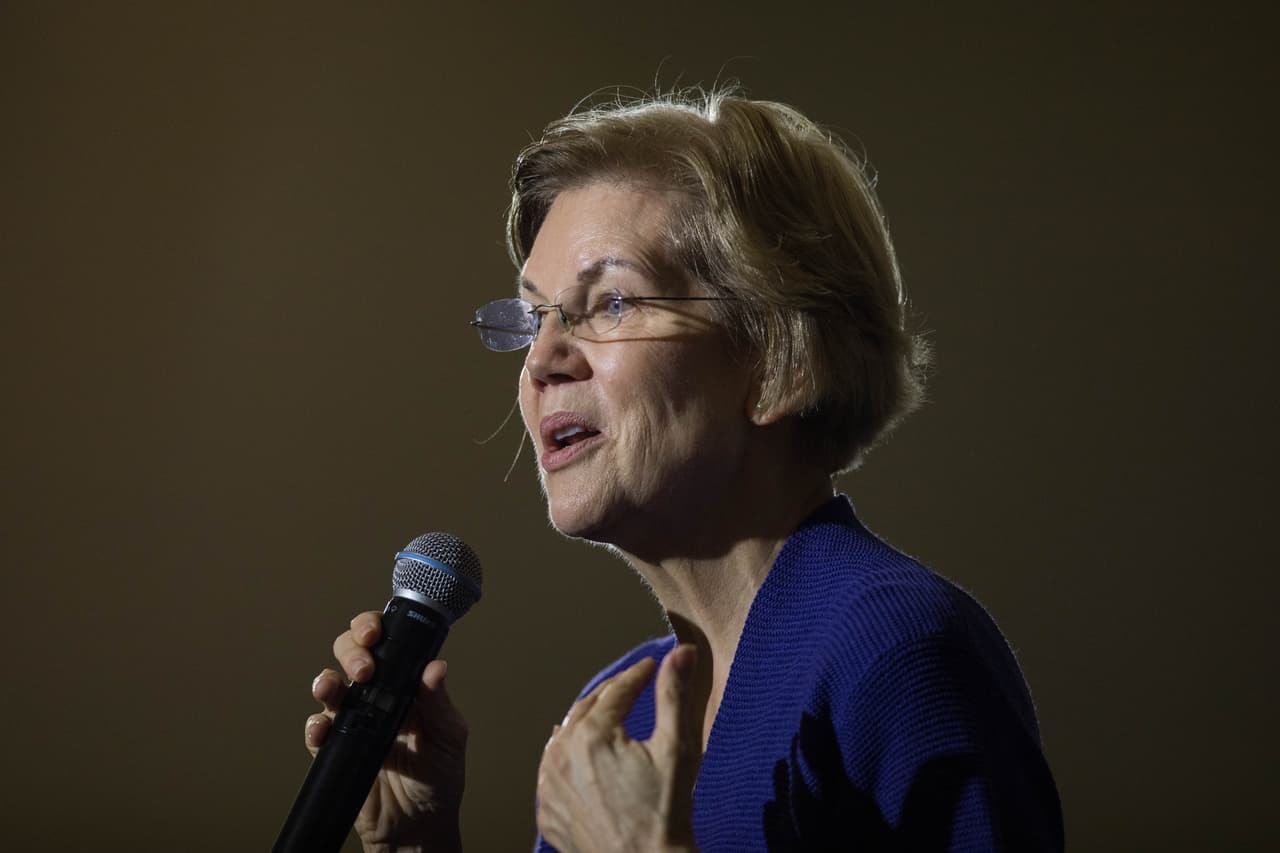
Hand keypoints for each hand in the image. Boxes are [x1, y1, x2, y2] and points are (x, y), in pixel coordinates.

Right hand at [306, 612, 466, 852]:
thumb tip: (435, 667)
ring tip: (333, 688)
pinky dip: (315, 727)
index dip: (375, 627)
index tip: (375, 632)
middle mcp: (378, 695)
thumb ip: (438, 705)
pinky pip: (317, 731)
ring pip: (330, 686)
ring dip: (327, 682)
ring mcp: (354, 720)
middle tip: (363, 668)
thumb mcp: (448, 738)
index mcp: (407, 684)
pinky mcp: (337, 749)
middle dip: (351, 650)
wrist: (418, 827)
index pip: (388, 642)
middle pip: (351, 653)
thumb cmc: (439, 778)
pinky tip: (322, 729)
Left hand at [536, 644, 702, 852]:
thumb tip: (681, 652)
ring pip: (565, 736)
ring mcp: (548, 784)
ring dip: (586, 722)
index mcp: (592, 735)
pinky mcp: (547, 809)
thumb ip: (674, 695)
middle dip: (613, 694)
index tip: (652, 666)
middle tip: (633, 686)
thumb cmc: (664, 814)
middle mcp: (560, 754)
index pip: (617, 690)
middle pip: (587, 708)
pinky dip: (570, 758)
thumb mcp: (676, 749)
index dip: (638, 674)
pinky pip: (554, 771)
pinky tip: (585, 758)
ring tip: (608, 716)